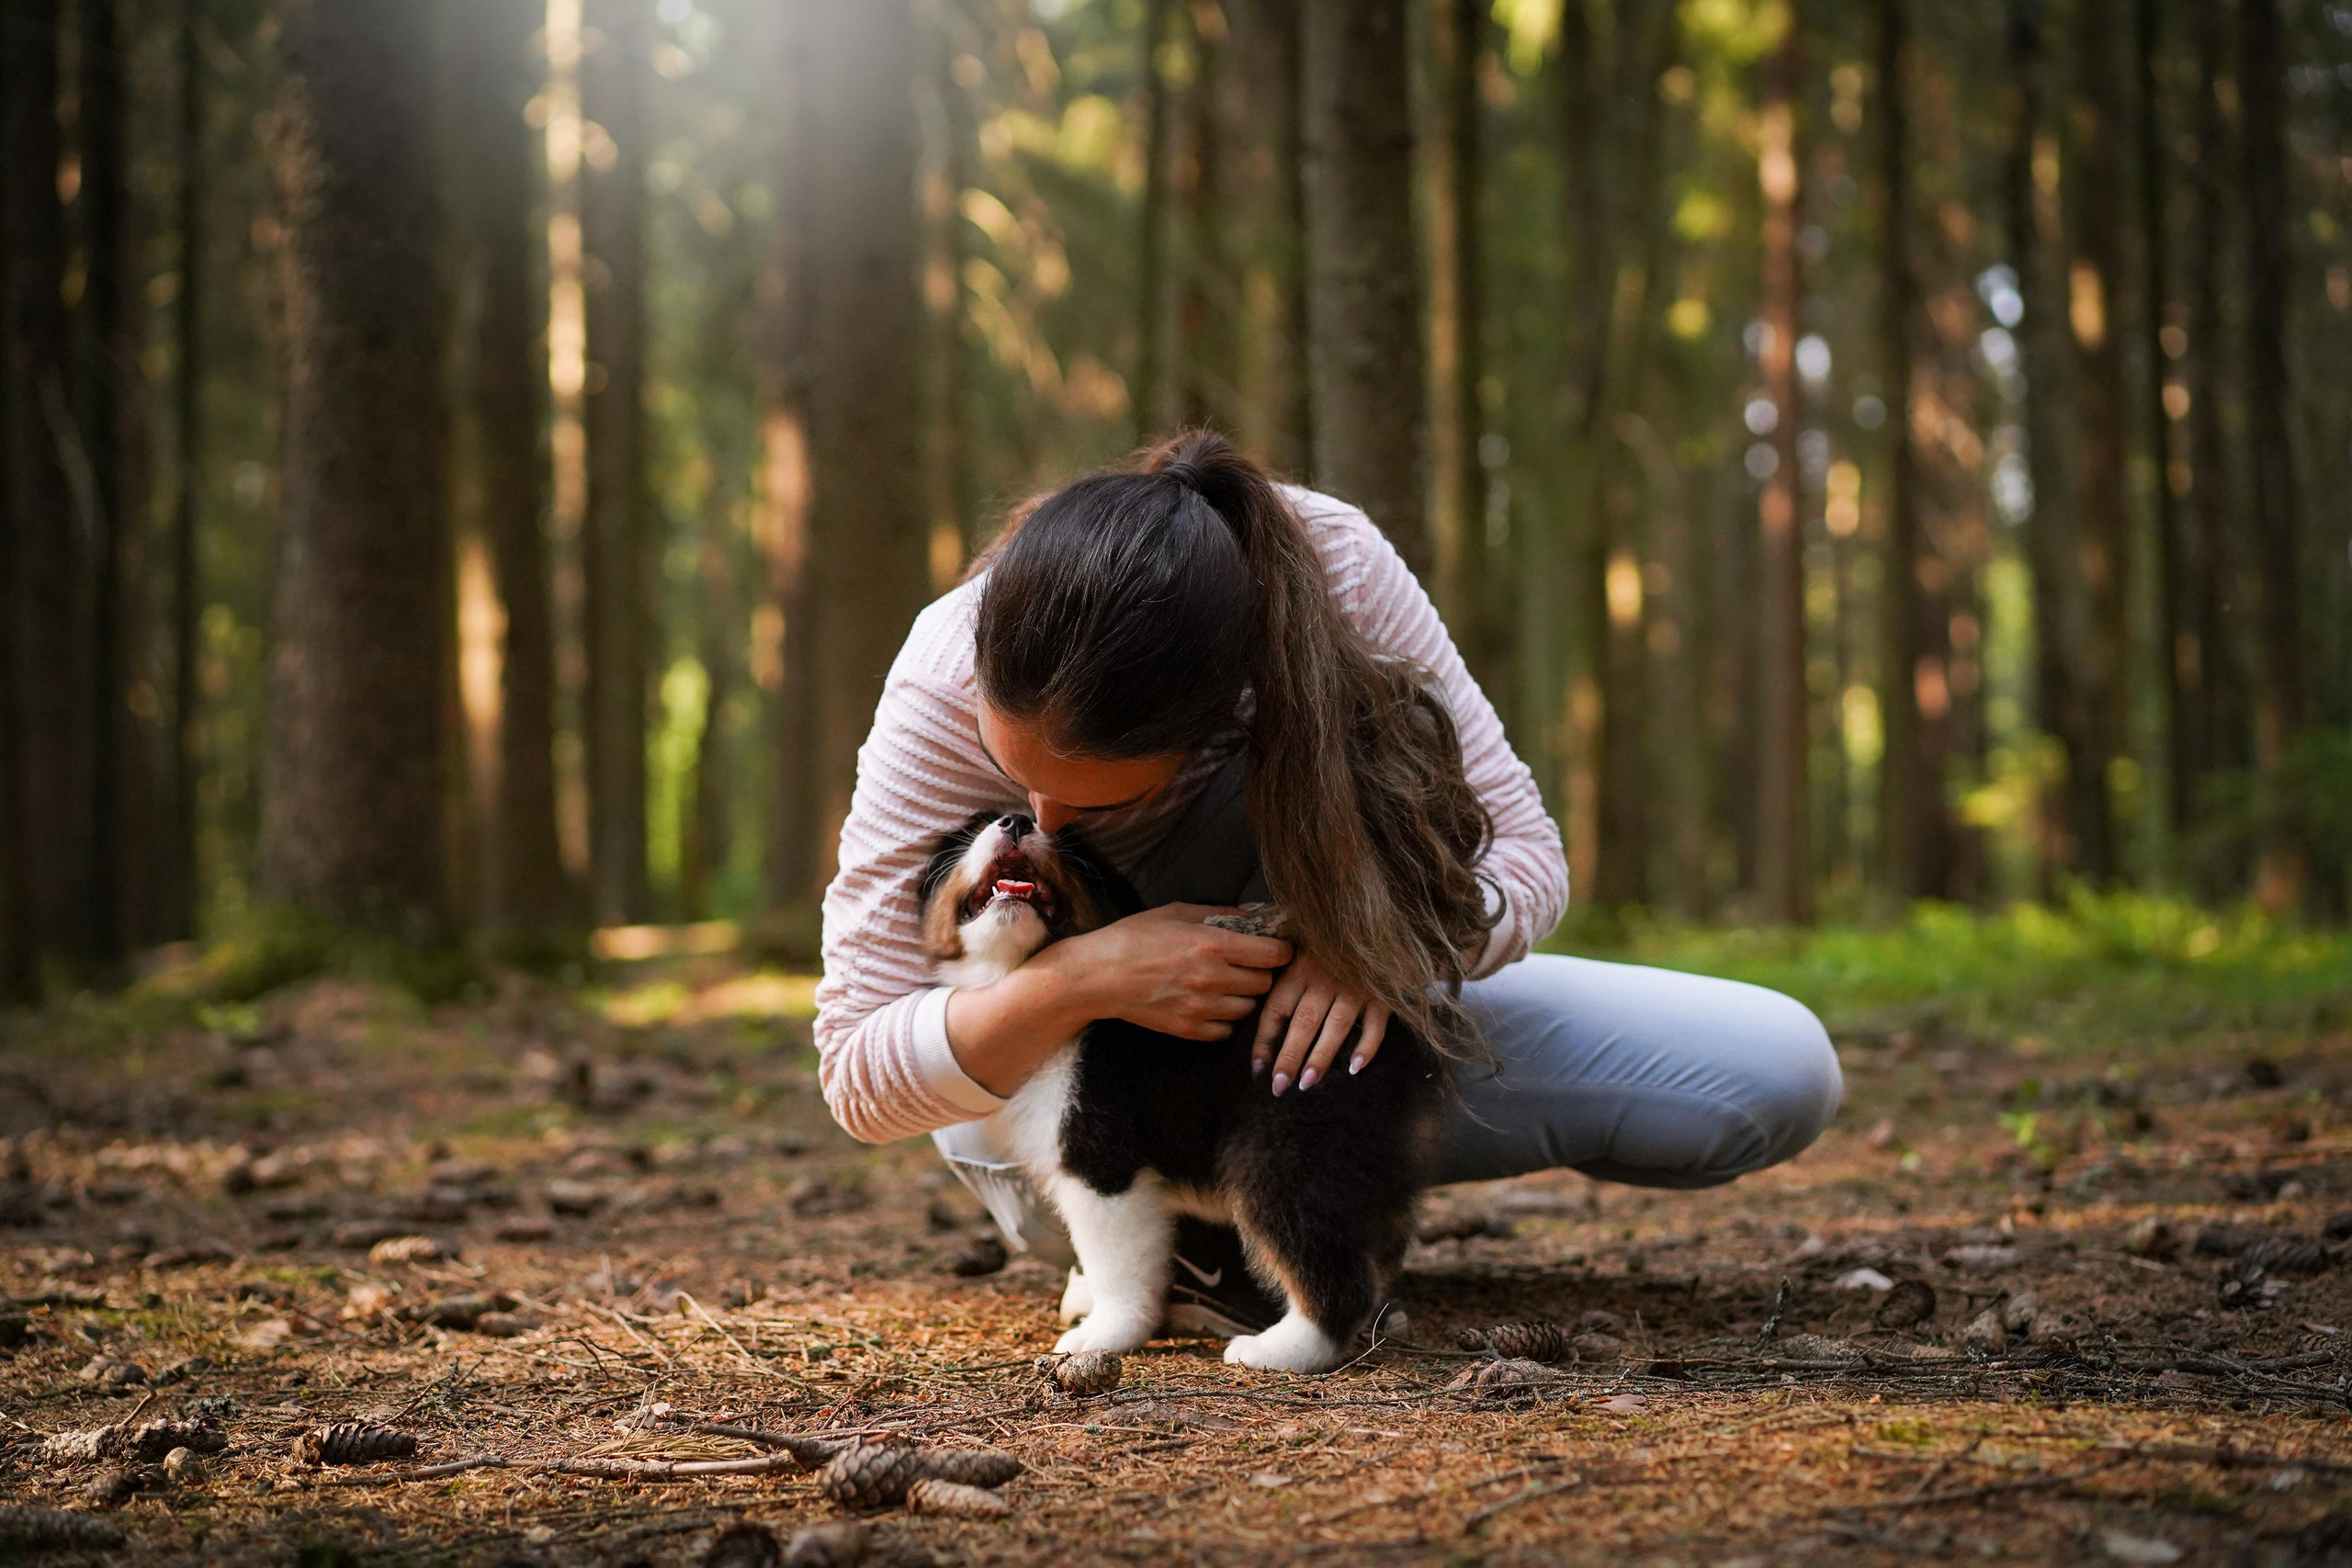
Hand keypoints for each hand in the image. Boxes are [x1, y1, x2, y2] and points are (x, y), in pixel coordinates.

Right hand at [1039, 903, 1292, 1041]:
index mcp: (1213, 945)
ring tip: (1223, 984)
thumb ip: (1221, 913)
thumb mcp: (1177, 913)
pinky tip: (1207, 1003)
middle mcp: (1213, 979)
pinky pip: (1226, 1030)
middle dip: (1260, 972)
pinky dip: (1223, 1019)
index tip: (1275, 948)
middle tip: (1245, 964)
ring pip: (1249, 1009)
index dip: (1280, 950)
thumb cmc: (1133, 937)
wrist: (1097, 976)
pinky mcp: (1188, 1029)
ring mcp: (1201, 1008)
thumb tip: (1255, 914)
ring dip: (1242, 996)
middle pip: (1265, 983)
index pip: (1274, 954)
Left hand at [1252, 948, 1389, 1094]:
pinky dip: (1366, 1046)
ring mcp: (1355, 987)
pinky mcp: (1382, 994)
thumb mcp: (1302, 956)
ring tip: (1307, 1083)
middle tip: (1279, 1086)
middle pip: (1303, 1022)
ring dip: (1320, 1056)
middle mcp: (1324, 980)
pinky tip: (1356, 1068)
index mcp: (1299, 970)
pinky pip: (1375, 1024)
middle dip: (1289, 1056)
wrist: (1373, 922)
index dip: (1265, 1040)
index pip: (1277, 1009)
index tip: (1258, 1069)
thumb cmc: (1329, 946)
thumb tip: (1270, 1028)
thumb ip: (1288, 985)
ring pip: (1335, 1026)